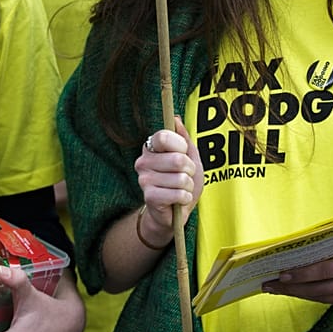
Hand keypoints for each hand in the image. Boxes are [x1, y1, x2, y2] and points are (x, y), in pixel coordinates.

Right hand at [136, 120, 204, 243]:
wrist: (174, 212)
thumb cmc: (181, 183)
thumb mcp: (189, 157)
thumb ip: (184, 139)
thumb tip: (176, 119)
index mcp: (151, 148)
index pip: (164, 136)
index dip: (180, 146)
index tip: (183, 154)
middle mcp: (143, 161)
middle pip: (178, 159)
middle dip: (190, 170)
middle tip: (184, 176)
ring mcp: (144, 179)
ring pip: (181, 178)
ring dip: (188, 186)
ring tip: (180, 189)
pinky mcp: (149, 196)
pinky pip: (178, 194)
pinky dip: (185, 198)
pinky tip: (178, 200)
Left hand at [261, 230, 332, 305]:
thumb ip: (329, 238)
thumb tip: (296, 240)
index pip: (324, 271)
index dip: (302, 274)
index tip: (281, 274)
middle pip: (318, 288)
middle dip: (291, 287)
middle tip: (269, 284)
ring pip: (320, 297)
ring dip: (296, 293)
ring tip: (276, 288)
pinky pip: (327, 300)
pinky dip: (309, 295)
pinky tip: (294, 290)